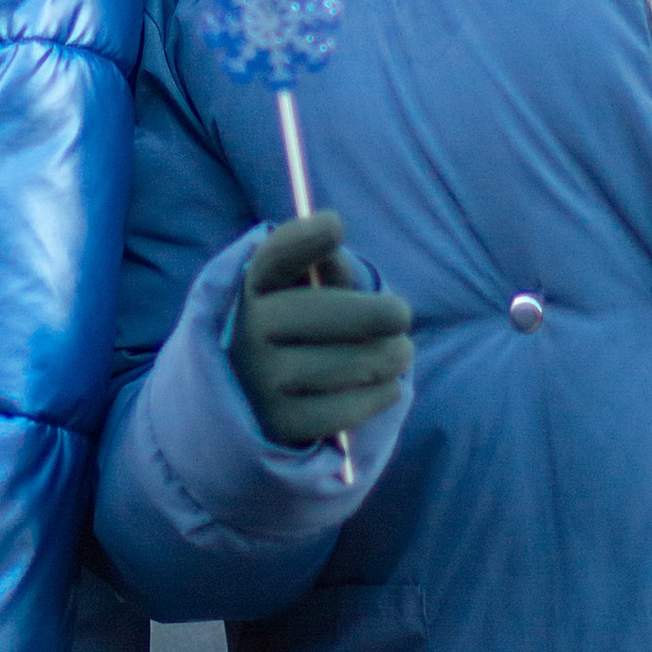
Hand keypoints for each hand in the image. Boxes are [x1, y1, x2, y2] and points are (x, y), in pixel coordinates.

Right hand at [225, 211, 413, 449]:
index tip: (334, 227)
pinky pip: (349, 408)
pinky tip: (386, 386)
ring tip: (399, 354)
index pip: (275, 257)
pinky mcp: (281, 424)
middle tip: (402, 317)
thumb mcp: (303, 289)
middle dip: (383, 314)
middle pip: (330, 314)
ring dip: (391, 357)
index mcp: (254, 287)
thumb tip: (333, 241)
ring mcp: (262, 380)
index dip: (303, 240)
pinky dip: (381, 394)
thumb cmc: (299, 325)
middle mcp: (249, 331)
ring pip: (352, 364)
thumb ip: (323, 266)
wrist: (257, 394)